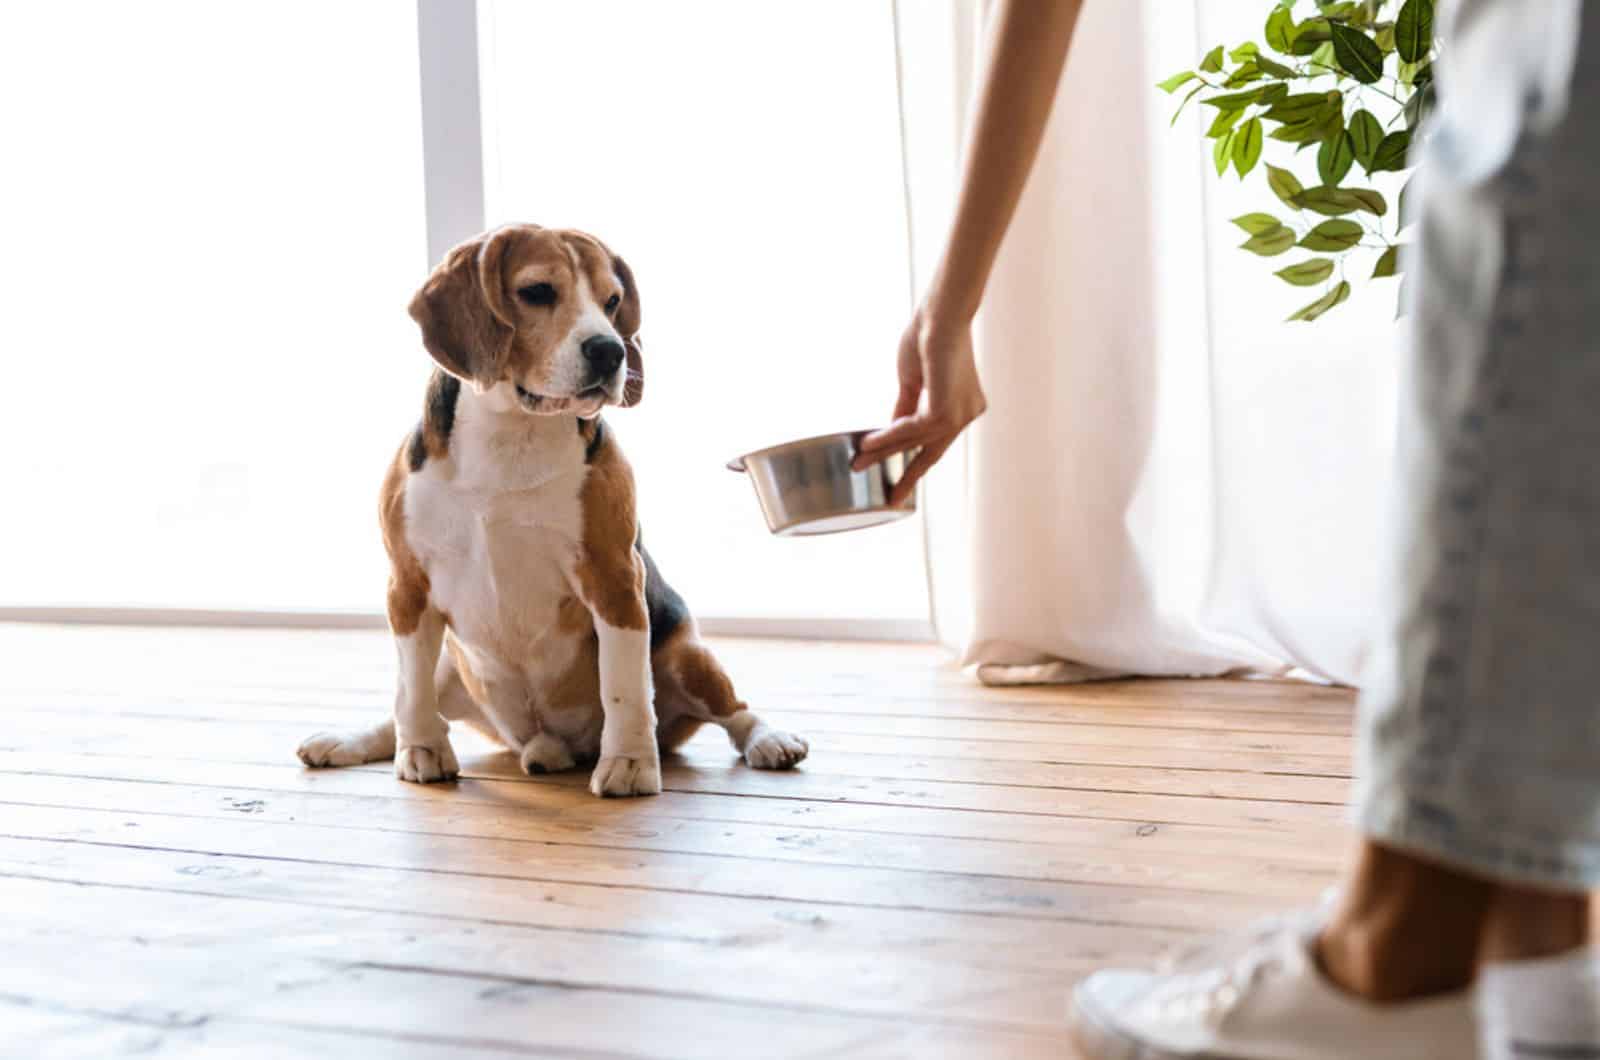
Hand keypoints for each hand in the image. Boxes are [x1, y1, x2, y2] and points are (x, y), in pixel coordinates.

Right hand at [853, 303, 986, 505]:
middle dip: (906, 473)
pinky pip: (911, 431)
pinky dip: (888, 437)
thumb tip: (891, 434)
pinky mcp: (947, 409)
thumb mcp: (913, 381)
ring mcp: (961, 413)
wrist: (940, 314)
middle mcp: (968, 413)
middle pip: (931, 450)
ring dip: (886, 450)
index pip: (938, 443)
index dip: (917, 464)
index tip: (902, 486)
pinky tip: (869, 442)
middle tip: (890, 497)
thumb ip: (905, 409)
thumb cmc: (928, 336)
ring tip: (860, 460)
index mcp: (964, 406)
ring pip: (917, 442)